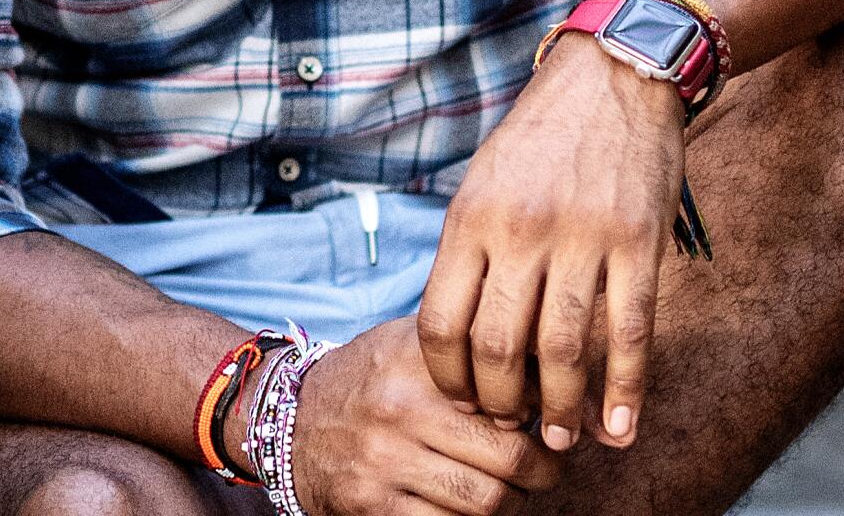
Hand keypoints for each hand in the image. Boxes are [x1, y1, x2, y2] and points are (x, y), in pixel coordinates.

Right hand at [280, 316, 562, 515]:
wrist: (291, 422)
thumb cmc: (370, 380)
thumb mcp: (409, 344)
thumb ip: (470, 347)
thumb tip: (547, 364)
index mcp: (416, 362)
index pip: (510, 393)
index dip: (544, 413)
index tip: (552, 418)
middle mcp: (400, 410)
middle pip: (509, 457)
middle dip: (542, 470)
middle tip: (548, 466)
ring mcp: (385, 464)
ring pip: (486, 501)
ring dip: (513, 502)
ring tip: (515, 489)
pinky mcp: (373, 508)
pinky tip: (473, 506)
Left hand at [417, 32, 684, 451]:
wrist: (617, 72)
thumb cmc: (543, 134)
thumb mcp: (483, 180)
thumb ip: (471, 249)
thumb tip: (462, 334)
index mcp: (471, 216)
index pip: (441, 322)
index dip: (449, 377)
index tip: (462, 399)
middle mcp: (521, 230)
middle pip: (498, 347)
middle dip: (501, 402)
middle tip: (511, 425)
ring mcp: (583, 237)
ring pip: (563, 351)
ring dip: (560, 409)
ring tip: (560, 438)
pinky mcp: (639, 243)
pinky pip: (630, 333)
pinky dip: (625, 390)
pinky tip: (619, 427)